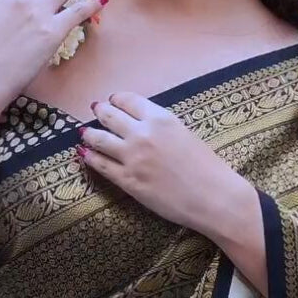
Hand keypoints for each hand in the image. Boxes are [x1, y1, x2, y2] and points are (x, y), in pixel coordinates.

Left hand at [76, 91, 236, 232]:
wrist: (214, 197)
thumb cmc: (208, 167)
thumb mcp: (185, 134)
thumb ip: (162, 127)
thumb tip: (143, 124)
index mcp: (160, 118)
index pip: (128, 100)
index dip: (116, 99)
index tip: (112, 101)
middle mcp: (142, 133)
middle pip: (109, 116)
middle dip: (100, 112)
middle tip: (95, 112)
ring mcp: (132, 157)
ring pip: (99, 139)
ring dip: (89, 133)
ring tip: (84, 133)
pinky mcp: (127, 180)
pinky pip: (101, 165)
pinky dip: (89, 157)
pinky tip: (85, 154)